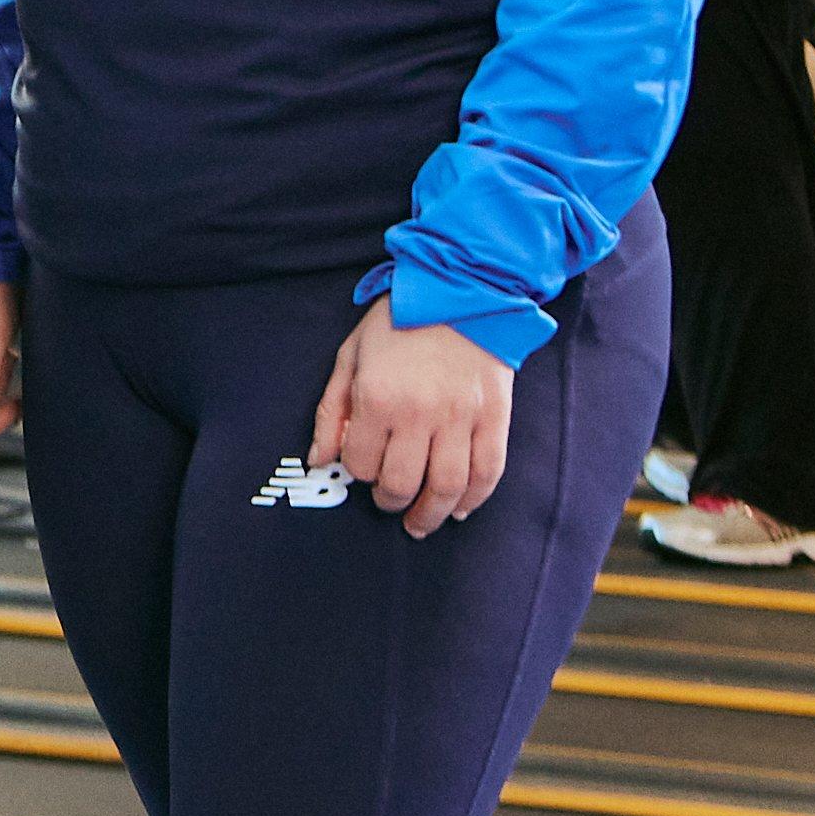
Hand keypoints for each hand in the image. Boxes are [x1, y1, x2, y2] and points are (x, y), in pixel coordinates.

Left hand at [313, 307, 516, 536]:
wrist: (461, 293)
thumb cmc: (397, 323)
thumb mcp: (349, 358)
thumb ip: (331, 412)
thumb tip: (319, 459)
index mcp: (378, 399)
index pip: (361, 463)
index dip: (357, 472)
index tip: (360, 469)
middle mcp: (420, 414)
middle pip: (402, 482)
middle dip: (391, 502)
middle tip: (388, 505)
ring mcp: (461, 419)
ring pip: (447, 486)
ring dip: (431, 514)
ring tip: (421, 523)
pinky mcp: (495, 418)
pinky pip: (487, 471)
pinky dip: (474, 498)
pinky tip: (460, 509)